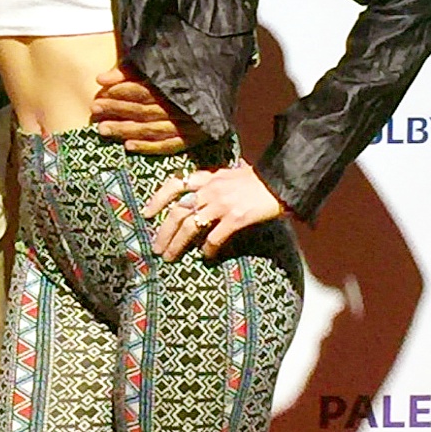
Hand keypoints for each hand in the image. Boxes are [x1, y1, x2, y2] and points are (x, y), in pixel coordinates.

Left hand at [91, 65, 203, 153]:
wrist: (220, 87)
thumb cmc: (185, 74)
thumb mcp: (162, 67)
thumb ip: (132, 71)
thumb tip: (102, 78)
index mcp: (180, 85)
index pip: (147, 89)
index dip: (123, 88)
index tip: (102, 86)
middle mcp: (185, 106)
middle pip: (146, 109)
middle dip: (118, 108)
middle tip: (95, 108)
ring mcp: (190, 125)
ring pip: (153, 129)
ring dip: (126, 130)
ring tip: (102, 129)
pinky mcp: (194, 139)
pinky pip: (168, 146)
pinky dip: (147, 147)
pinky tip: (128, 146)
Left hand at [142, 159, 284, 261]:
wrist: (284, 180)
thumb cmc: (261, 180)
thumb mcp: (233, 174)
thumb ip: (217, 182)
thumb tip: (206, 189)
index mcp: (209, 177)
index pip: (175, 184)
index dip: (157, 198)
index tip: (146, 213)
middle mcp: (211, 189)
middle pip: (178, 211)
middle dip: (164, 231)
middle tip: (156, 248)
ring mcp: (222, 203)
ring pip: (190, 226)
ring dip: (177, 244)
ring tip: (170, 257)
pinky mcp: (236, 217)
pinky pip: (214, 237)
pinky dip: (207, 249)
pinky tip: (205, 257)